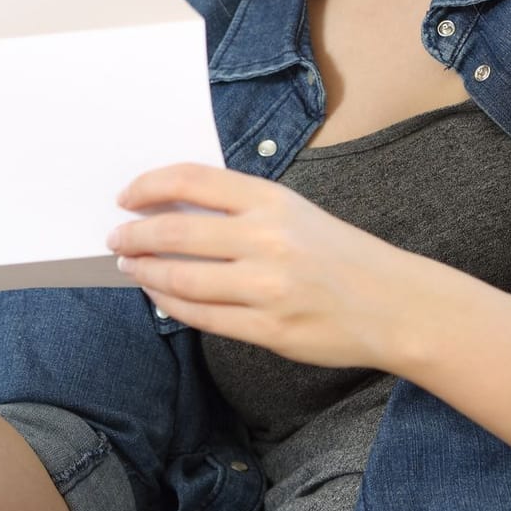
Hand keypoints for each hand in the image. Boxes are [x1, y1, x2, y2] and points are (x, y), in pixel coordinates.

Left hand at [109, 162, 431, 369]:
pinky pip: (201, 317)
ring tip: (130, 265)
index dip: (148, 186)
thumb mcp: (294, 212)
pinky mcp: (269, 330)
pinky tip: (159, 294)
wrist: (395, 304)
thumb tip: (169, 210)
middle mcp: (267, 240)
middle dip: (134, 235)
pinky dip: (170, 303)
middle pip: (175, 232)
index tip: (126, 197)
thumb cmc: (338, 254)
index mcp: (273, 200)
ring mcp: (267, 288)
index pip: (191, 180)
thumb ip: (240, 209)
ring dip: (145, 271)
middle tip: (116, 238)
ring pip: (181, 279)